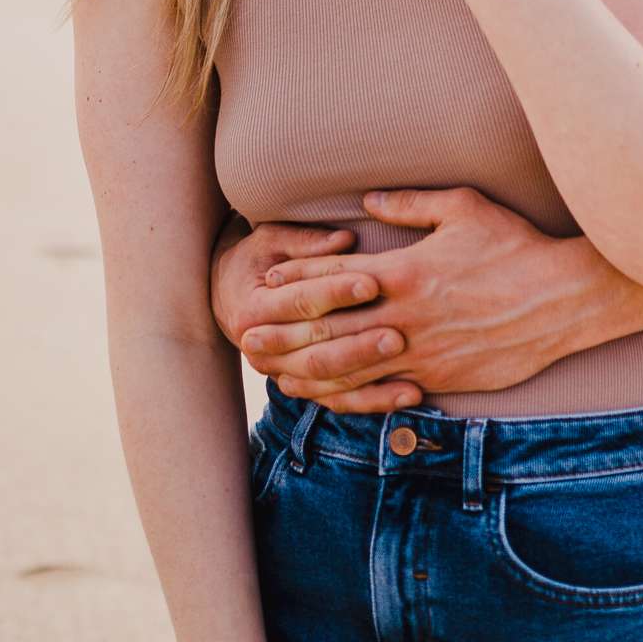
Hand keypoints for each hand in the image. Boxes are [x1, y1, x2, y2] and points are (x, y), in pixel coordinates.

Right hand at [211, 217, 424, 409]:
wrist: (231, 299)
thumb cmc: (259, 258)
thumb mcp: (272, 240)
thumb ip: (306, 242)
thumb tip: (345, 240)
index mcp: (253, 310)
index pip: (299, 302)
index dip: (336, 292)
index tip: (373, 282)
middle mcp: (262, 350)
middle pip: (315, 348)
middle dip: (358, 340)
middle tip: (398, 332)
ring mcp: (283, 375)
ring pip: (329, 380)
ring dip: (370, 372)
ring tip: (405, 356)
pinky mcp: (305, 389)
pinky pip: (342, 401)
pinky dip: (376, 400)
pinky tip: (411, 392)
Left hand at [241, 188, 642, 411]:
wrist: (565, 298)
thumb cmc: (516, 245)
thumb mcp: (464, 207)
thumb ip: (410, 202)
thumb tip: (367, 198)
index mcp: (406, 270)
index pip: (335, 278)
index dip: (294, 282)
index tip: (264, 284)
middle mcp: (406, 316)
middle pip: (328, 328)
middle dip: (282, 333)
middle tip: (244, 337)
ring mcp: (422, 352)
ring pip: (350, 368)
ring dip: (306, 371)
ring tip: (273, 375)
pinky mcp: (442, 378)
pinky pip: (385, 391)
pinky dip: (352, 396)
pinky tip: (331, 398)